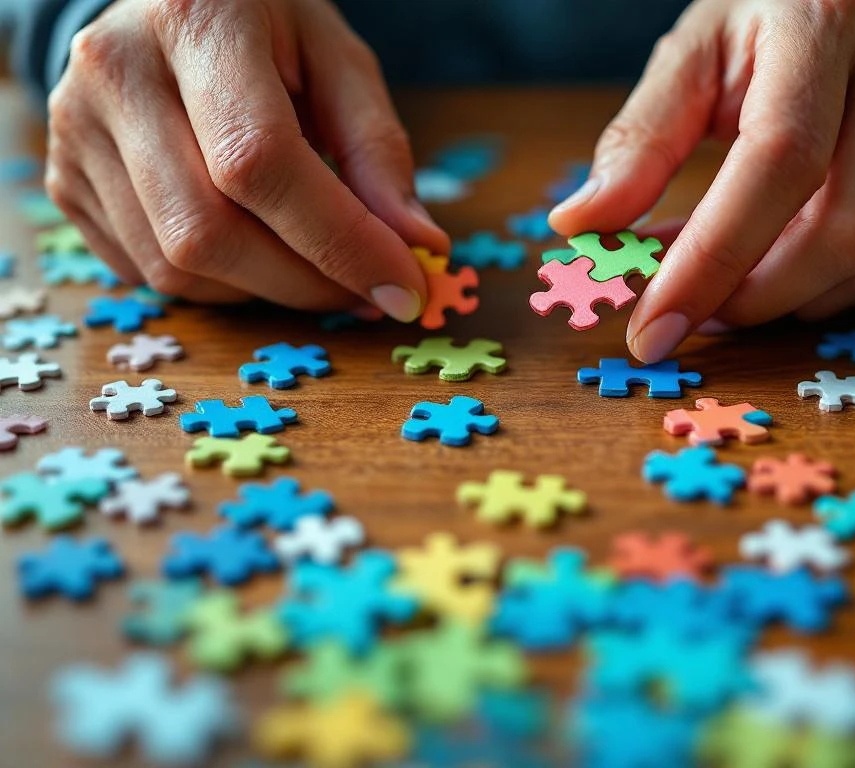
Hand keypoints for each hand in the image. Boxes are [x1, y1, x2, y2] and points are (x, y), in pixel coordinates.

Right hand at [46, 0, 447, 318]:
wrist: (165, 6)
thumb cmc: (265, 31)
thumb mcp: (338, 62)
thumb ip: (379, 152)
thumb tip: (419, 249)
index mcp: (195, 21)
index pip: (260, 161)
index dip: (339, 241)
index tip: (404, 288)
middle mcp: (115, 72)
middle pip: (208, 232)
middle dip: (305, 283)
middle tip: (367, 293)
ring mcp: (76, 130)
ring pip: (176, 267)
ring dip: (266, 291)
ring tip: (314, 266)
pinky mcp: (67, 180)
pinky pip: (148, 273)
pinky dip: (221, 285)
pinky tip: (255, 250)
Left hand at [549, 0, 854, 360]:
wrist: (841, 5)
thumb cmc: (755, 33)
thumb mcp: (687, 62)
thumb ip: (637, 141)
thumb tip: (578, 224)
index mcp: (825, 25)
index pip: (779, 162)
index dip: (713, 259)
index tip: (655, 325)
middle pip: (845, 227)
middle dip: (758, 298)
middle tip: (696, 317)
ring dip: (794, 304)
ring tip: (734, 288)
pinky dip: (839, 298)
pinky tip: (792, 277)